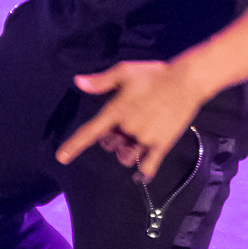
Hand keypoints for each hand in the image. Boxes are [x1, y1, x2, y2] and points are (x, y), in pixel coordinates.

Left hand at [55, 59, 205, 180]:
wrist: (186, 81)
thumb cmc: (154, 74)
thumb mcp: (125, 71)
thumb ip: (100, 81)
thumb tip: (77, 82)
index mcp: (116, 111)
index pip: (90, 132)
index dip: (74, 145)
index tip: (61, 157)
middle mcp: (128, 128)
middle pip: (110, 144)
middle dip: (111, 140)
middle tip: (121, 128)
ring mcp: (145, 138)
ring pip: (127, 156)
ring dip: (125, 153)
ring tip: (133, 141)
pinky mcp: (162, 144)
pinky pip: (148, 166)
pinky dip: (142, 174)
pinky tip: (139, 177)